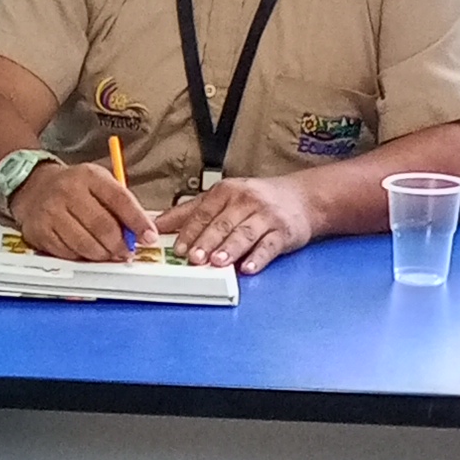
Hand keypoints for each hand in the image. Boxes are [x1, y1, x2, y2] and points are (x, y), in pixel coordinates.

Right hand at [9, 158, 157, 261]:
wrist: (33, 187)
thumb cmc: (73, 188)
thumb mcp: (99, 183)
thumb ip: (121, 205)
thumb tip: (141, 233)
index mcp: (89, 176)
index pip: (120, 200)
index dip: (138, 221)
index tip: (149, 237)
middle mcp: (68, 191)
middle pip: (103, 227)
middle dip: (120, 245)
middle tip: (127, 252)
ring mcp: (51, 212)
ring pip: (86, 244)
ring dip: (103, 255)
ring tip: (108, 254)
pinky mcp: (40, 231)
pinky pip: (68, 253)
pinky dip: (82, 257)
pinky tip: (86, 251)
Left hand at [159, 172, 318, 274]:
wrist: (301, 199)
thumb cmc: (256, 201)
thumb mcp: (224, 198)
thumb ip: (191, 211)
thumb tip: (158, 223)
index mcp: (227, 192)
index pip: (204, 212)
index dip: (189, 231)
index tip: (177, 248)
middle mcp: (246, 201)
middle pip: (222, 224)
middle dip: (206, 242)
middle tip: (193, 258)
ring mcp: (266, 216)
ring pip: (244, 234)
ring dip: (229, 249)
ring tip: (217, 262)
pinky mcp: (283, 232)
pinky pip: (269, 246)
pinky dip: (258, 258)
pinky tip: (248, 268)